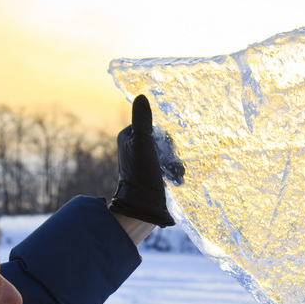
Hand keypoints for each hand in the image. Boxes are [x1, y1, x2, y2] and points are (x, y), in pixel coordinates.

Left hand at [108, 95, 174, 226]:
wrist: (143, 207)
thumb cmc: (142, 175)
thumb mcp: (144, 145)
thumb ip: (143, 122)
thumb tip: (142, 96)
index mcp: (127, 137)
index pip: (152, 126)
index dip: (162, 137)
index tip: (164, 149)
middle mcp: (133, 147)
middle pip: (161, 140)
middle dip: (170, 152)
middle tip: (170, 164)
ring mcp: (142, 161)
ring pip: (166, 153)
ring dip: (175, 163)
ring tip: (176, 175)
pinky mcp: (150, 174)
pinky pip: (167, 165)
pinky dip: (174, 171)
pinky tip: (177, 180)